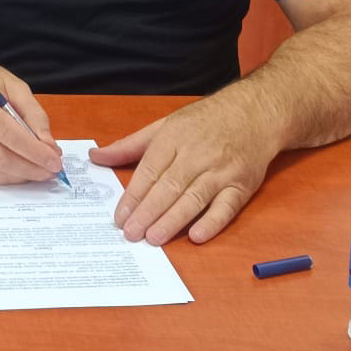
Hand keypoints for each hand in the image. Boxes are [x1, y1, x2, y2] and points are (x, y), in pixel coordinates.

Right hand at [0, 69, 63, 184]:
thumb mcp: (14, 85)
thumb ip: (33, 113)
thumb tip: (48, 144)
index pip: (9, 134)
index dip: (34, 151)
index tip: (55, 160)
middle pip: (1, 157)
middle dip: (31, 168)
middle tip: (52, 170)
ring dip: (22, 175)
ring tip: (42, 171)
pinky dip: (10, 176)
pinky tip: (24, 170)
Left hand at [89, 95, 279, 244]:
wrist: (254, 112)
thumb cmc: (205, 120)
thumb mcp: (164, 125)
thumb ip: (130, 145)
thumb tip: (96, 156)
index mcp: (174, 138)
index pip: (149, 170)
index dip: (133, 195)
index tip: (119, 216)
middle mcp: (197, 155)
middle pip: (169, 187)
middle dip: (148, 212)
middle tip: (131, 233)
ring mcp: (221, 171)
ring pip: (194, 198)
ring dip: (172, 220)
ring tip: (153, 238)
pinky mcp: (242, 185)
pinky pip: (227, 207)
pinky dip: (212, 222)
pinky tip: (196, 235)